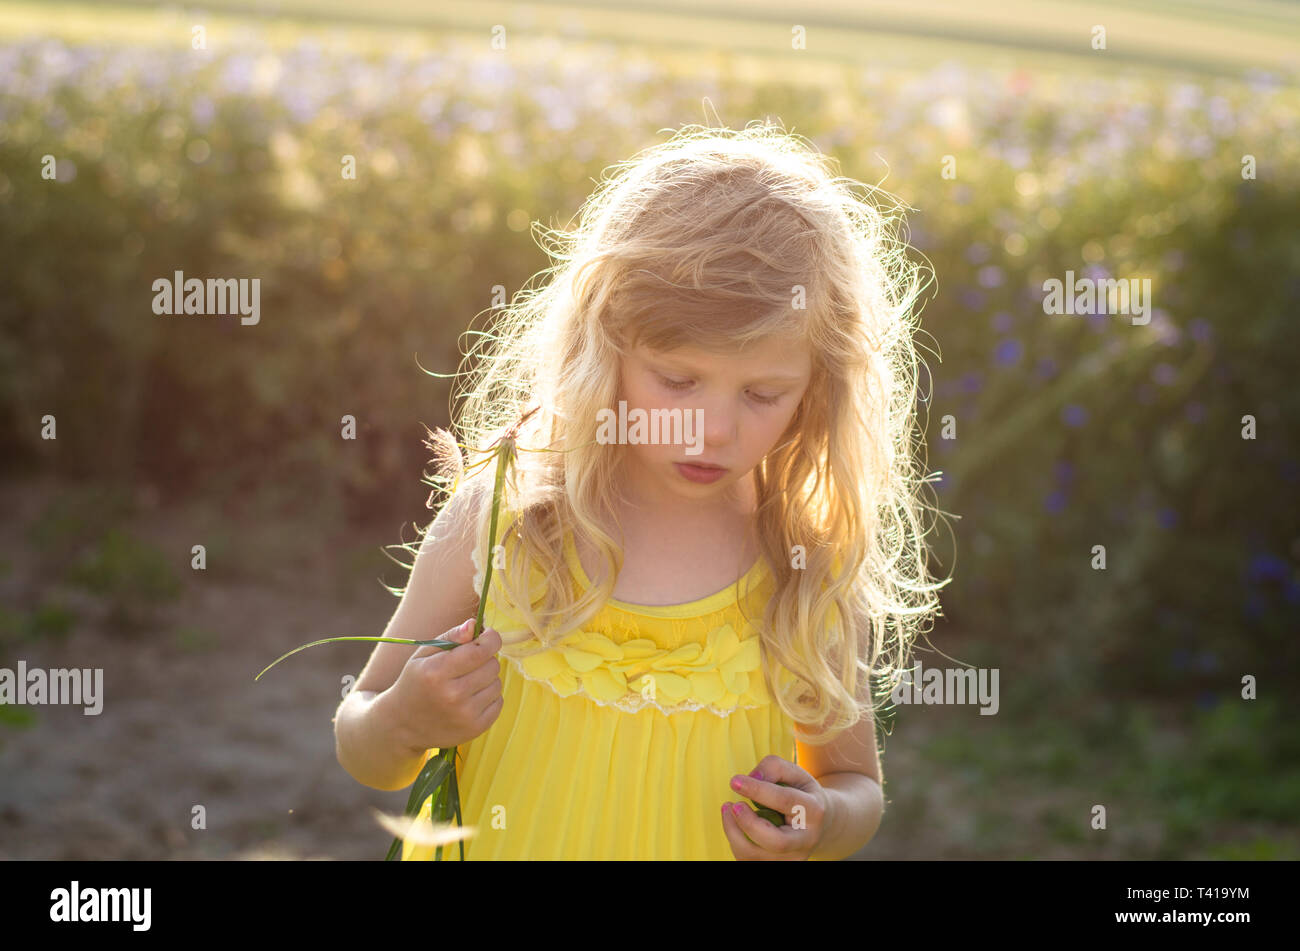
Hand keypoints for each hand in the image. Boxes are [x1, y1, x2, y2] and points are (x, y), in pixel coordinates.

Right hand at [387, 617, 503, 751]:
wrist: (402, 725)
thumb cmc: (416, 682)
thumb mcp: (423, 654)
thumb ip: (450, 636)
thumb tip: (474, 625)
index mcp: (437, 672)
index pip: (480, 650)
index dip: (491, 639)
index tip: (488, 636)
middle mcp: (452, 695)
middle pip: (492, 665)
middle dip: (485, 659)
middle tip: (468, 664)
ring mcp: (465, 715)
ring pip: (497, 683)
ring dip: (487, 679)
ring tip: (467, 683)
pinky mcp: (475, 729)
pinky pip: (498, 702)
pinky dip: (489, 697)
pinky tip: (471, 698)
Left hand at [720, 754, 830, 860]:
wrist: (819, 823)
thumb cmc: (801, 793)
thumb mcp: (795, 773)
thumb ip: (773, 767)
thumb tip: (751, 778)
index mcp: (813, 811)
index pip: (784, 801)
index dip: (757, 790)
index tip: (734, 781)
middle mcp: (806, 840)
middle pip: (775, 842)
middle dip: (748, 823)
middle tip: (733, 805)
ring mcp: (793, 858)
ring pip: (757, 856)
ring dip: (734, 833)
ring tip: (727, 810)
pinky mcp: (780, 866)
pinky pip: (748, 860)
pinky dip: (736, 842)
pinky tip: (734, 825)